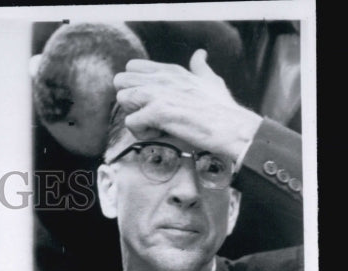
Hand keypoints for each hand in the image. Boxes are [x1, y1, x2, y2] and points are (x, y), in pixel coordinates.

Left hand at [114, 50, 261, 163]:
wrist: (232, 128)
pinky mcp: (157, 111)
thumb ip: (200, 68)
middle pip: (121, 81)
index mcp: (171, 70)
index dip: (135, 86)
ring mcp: (158, 93)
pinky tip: (162, 133)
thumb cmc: (222, 109)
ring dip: (135, 116)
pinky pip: (131, 123)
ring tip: (157, 124)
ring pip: (122, 99)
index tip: (151, 102)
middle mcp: (162, 77)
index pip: (132, 67)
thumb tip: (200, 54)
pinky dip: (142, 134)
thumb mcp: (211, 81)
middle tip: (149, 113)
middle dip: (129, 100)